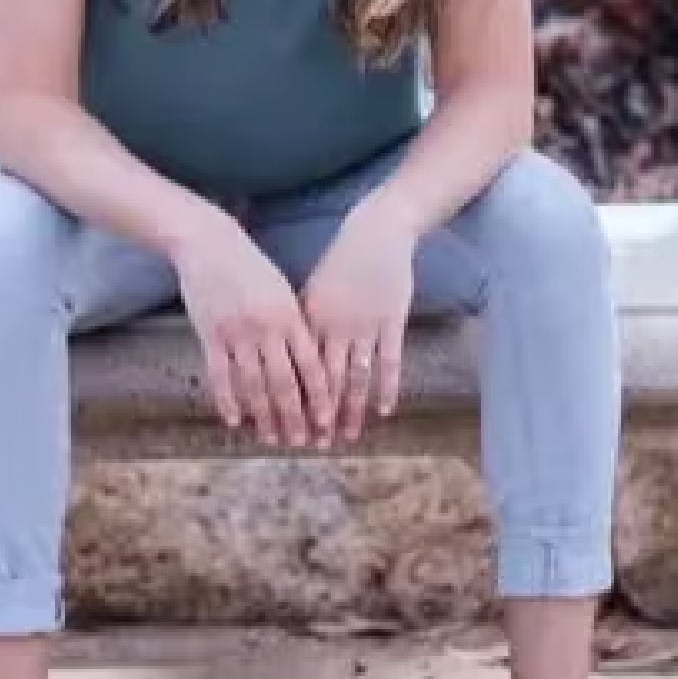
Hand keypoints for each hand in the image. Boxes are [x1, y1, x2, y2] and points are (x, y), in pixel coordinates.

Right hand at [173, 211, 333, 447]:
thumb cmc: (251, 266)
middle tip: (301, 443)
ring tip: (271, 439)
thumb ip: (294, 324)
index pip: (311, 366)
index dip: (320, 398)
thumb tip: (308, 362)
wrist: (209, 243)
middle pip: (285, 383)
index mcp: (290, 316)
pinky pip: (220, 375)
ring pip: (254, 385)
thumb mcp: (281, 291)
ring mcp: (237, 333)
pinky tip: (236, 421)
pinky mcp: (210, 335)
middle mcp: (267, 329)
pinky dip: (228, 401)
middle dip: (295, 417)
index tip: (327, 422)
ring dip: (264, 417)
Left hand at [301, 197, 417, 443]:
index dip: (293, 401)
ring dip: (351, 410)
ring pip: (355, 377)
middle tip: (316, 444)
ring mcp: (365, 326)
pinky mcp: (392, 322)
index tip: (287, 425)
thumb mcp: (312, 290)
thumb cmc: (340, 261)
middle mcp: (334, 327)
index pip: (297, 369)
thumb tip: (285, 355)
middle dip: (319, 415)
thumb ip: (302, 324)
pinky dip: (387, 388)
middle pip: (324, 380)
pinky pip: (389, 362)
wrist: (376, 233)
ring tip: (347, 436)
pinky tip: (385, 410)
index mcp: (308, 319)